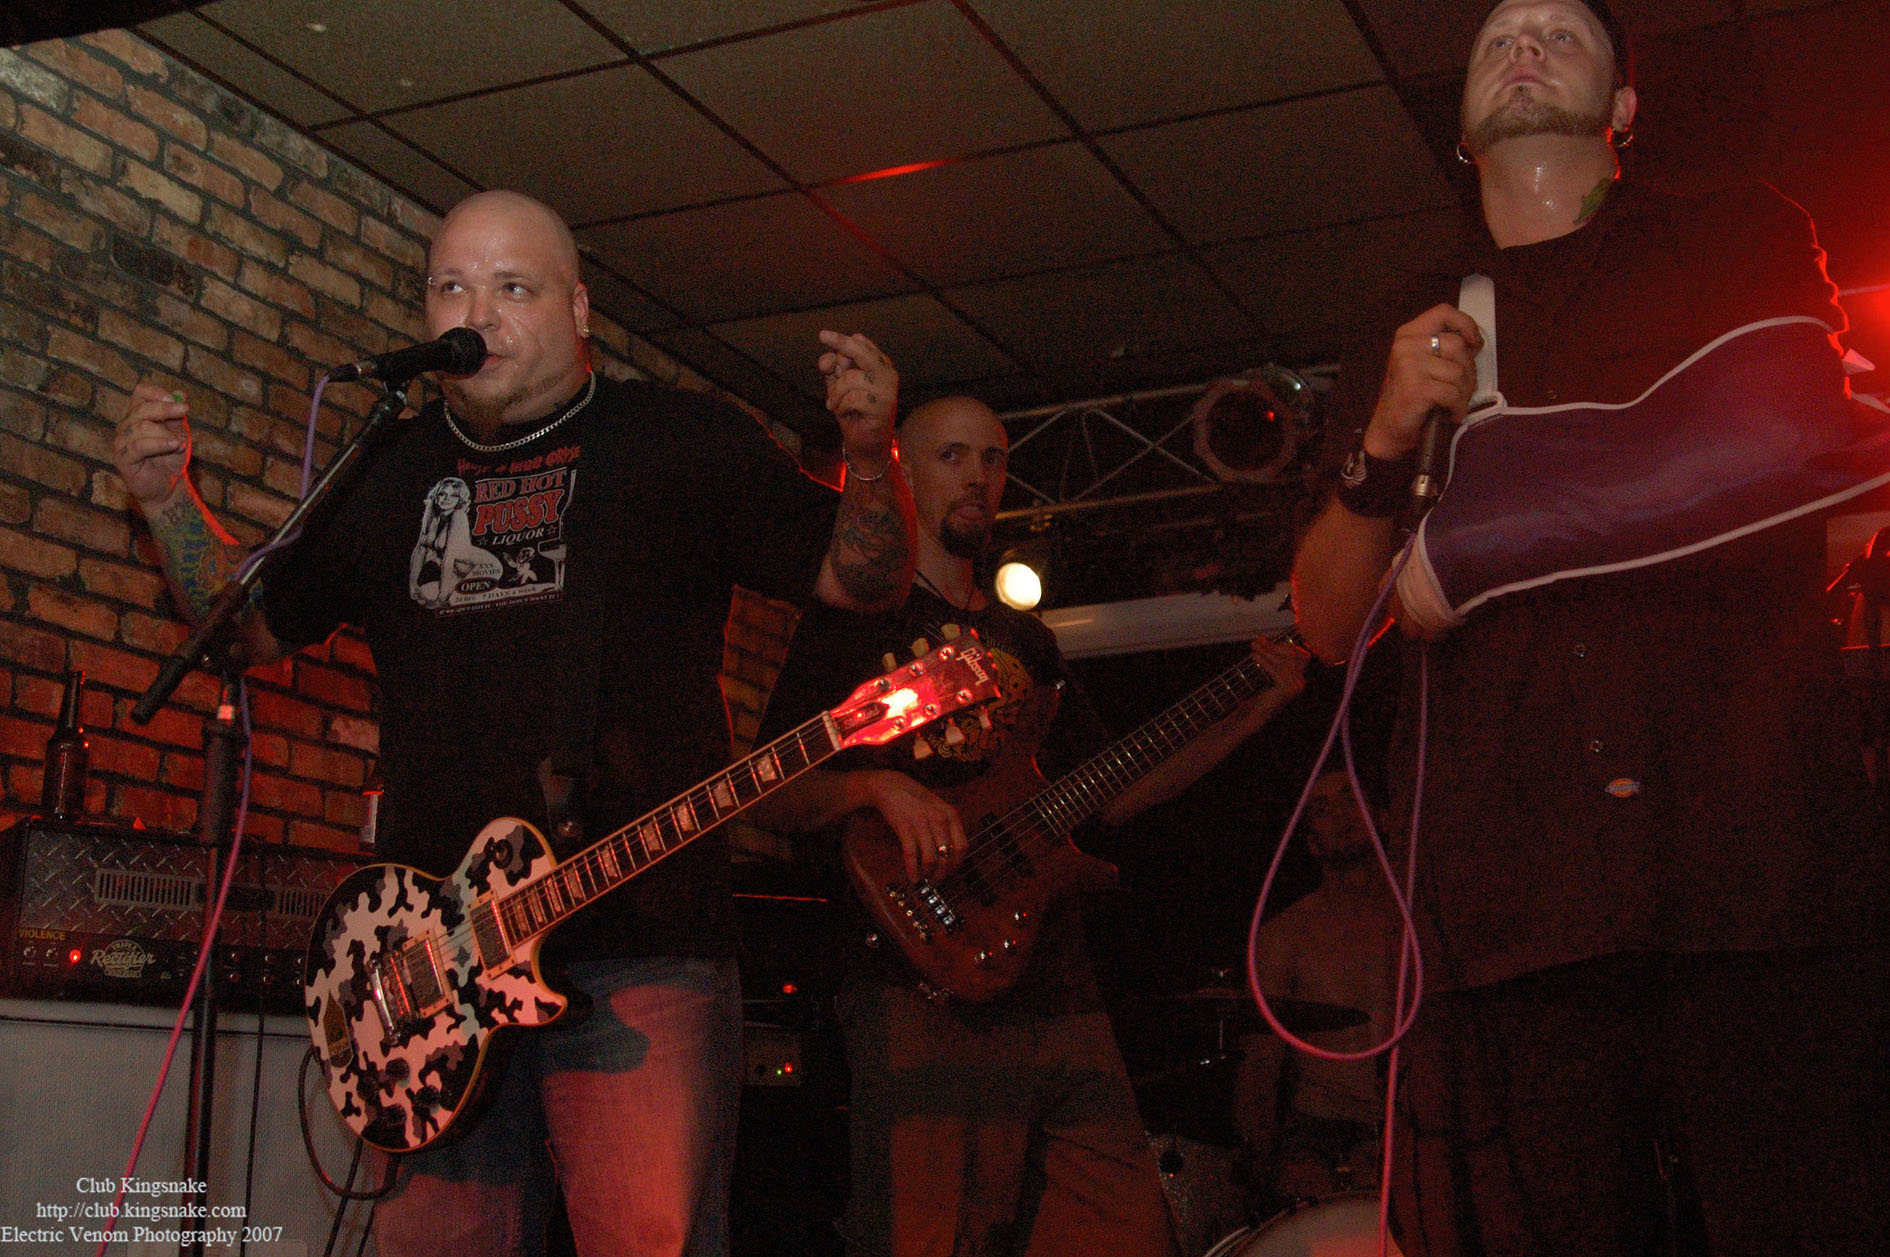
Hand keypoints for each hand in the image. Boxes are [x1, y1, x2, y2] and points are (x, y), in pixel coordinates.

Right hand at [112, 381, 192, 507]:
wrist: (167, 487)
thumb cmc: (170, 459)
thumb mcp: (179, 435)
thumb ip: (177, 417)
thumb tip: (181, 394)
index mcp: (138, 415)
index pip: (140, 394)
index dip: (156, 393)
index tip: (176, 399)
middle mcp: (126, 426)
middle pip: (141, 408)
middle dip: (165, 409)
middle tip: (185, 411)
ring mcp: (121, 442)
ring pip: (141, 427)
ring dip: (166, 432)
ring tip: (181, 443)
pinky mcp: (122, 458)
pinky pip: (138, 446)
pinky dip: (159, 444)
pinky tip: (174, 446)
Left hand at [818, 330, 896, 472]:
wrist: (865, 444)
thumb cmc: (852, 412)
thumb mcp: (838, 386)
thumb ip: (833, 370)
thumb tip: (827, 359)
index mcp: (879, 365)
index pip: (860, 342)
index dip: (840, 341)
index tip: (823, 336)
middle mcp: (887, 373)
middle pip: (861, 351)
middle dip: (841, 343)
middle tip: (822, 335)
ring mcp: (887, 389)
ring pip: (849, 378)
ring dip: (836, 394)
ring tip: (837, 405)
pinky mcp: (883, 406)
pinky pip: (852, 398)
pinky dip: (841, 407)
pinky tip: (845, 414)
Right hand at [856, 770, 964, 883]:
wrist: (892, 786)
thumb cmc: (916, 800)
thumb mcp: (939, 808)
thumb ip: (948, 827)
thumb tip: (952, 855)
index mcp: (951, 815)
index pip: (962, 847)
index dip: (957, 864)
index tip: (951, 872)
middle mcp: (939, 819)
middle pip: (948, 856)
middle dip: (943, 874)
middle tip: (937, 881)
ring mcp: (922, 824)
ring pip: (931, 859)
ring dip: (929, 874)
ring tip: (925, 879)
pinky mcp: (905, 828)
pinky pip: (912, 855)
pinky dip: (913, 870)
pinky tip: (913, 877)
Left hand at [1251, 636, 1310, 701]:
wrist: (1255, 714)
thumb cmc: (1259, 693)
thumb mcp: (1266, 673)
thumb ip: (1269, 657)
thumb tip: (1262, 637)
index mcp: (1298, 677)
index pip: (1297, 653)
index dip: (1282, 645)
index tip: (1264, 639)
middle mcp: (1300, 682)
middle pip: (1290, 655)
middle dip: (1272, 646)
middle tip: (1256, 641)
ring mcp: (1294, 687)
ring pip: (1282, 662)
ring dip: (1266, 652)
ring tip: (1253, 646)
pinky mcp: (1286, 690)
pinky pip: (1276, 670)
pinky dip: (1265, 662)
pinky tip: (1254, 656)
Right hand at [1363, 304, 1482, 459]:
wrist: (1389, 431)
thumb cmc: (1411, 398)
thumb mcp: (1423, 364)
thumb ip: (1443, 348)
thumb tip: (1474, 343)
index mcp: (1408, 334)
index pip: (1444, 313)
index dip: (1466, 325)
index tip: (1475, 344)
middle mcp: (1406, 345)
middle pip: (1458, 346)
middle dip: (1468, 371)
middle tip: (1461, 388)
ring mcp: (1409, 365)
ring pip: (1459, 371)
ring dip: (1464, 392)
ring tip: (1453, 403)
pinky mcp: (1416, 387)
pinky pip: (1453, 393)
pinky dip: (1457, 407)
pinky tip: (1450, 413)